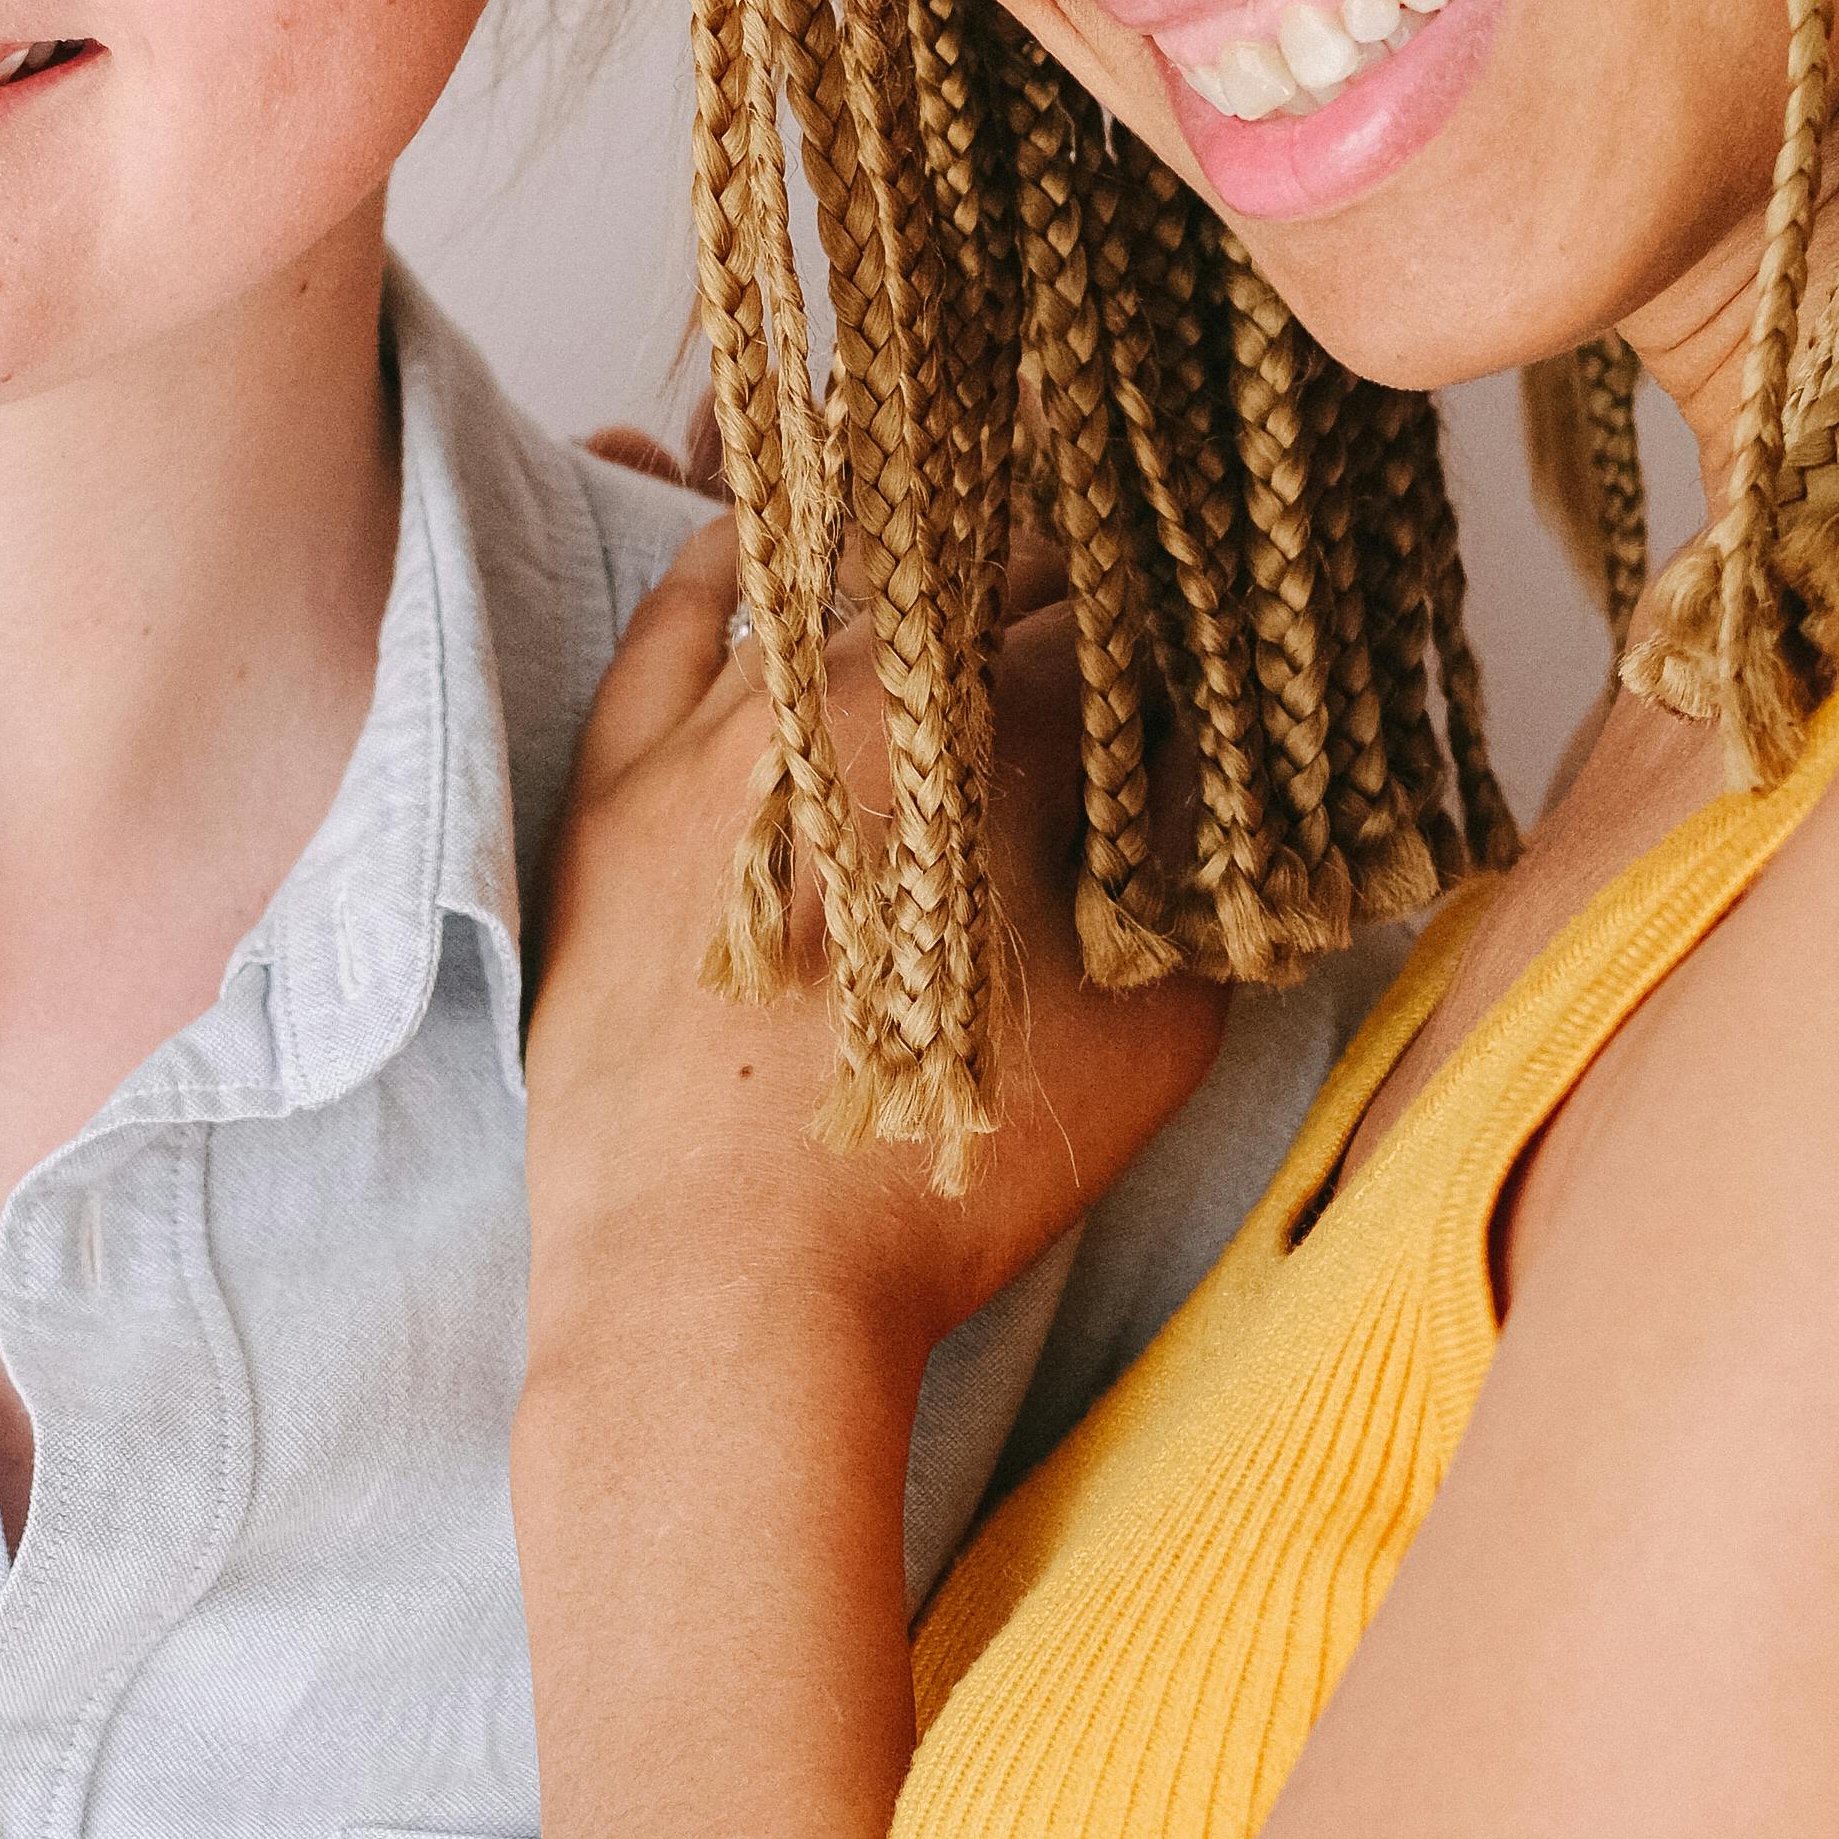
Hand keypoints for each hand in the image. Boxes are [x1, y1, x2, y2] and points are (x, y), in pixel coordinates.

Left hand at [524, 521, 1221, 1396]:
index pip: (1103, 627)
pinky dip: (722, 572)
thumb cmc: (939, 1189)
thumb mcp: (1147, 1042)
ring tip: (967, 569)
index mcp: (987, 738)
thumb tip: (1224, 805)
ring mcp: (713, 737)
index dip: (1164, 632)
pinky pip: (670, 635)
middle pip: (973, 584)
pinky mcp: (614, 792)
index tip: (1193, 643)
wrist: (719, 1293)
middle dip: (1052, 588)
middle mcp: (843, 696)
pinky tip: (759, 546)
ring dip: (913, 570)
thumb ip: (1196, 893)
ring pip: (830, 589)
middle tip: (1099, 614)